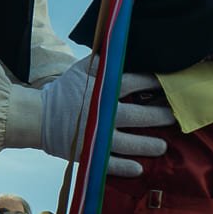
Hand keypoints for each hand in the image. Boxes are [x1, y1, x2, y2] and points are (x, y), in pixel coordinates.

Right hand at [20, 56, 175, 176]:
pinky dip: (124, 167)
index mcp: (103, 89)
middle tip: (175, 116)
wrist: (37, 117)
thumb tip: (122, 45)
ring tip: (163, 146)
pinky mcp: (88, 153)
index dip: (154, 84)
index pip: (136, 83)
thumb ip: (104, 60)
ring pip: (129, 143)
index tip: (168, 86)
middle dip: (160, 116)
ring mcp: (97, 135)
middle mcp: (103, 112)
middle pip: (138, 115)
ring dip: (149, 145)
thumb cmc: (64, 91)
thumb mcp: (82, 69)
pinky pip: (109, 163)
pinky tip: (138, 168)